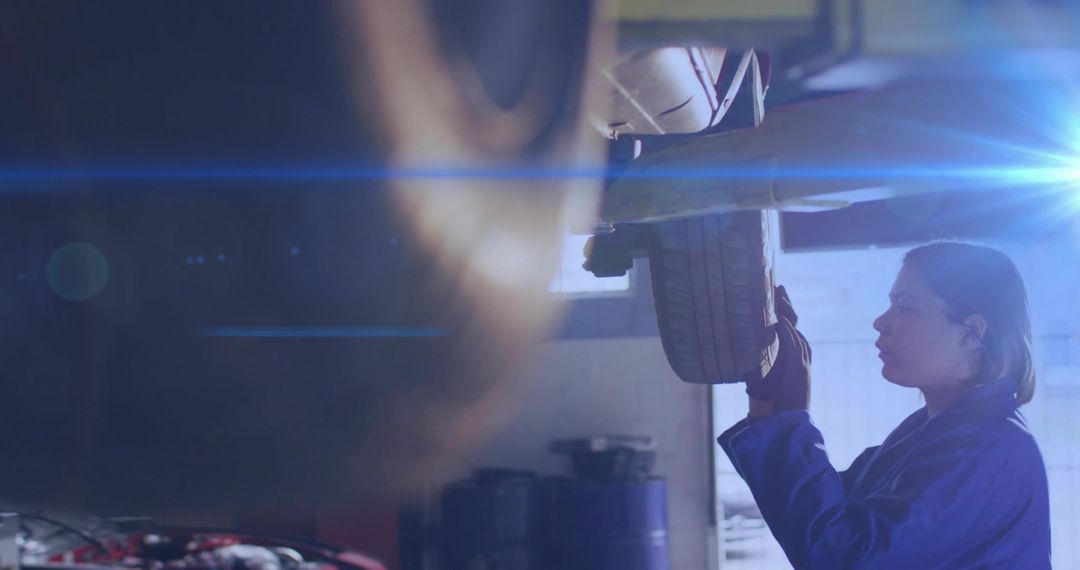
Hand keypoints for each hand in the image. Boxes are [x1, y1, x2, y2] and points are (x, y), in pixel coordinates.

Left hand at [745, 285, 811, 414]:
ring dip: (787, 314)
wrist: (790, 422)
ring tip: (777, 296)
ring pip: (795, 332)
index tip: (775, 297)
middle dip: (787, 306)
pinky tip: (779, 322)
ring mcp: (802, 364)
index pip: (792, 330)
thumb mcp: (773, 381)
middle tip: (778, 287)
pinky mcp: (799, 371)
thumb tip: (749, 359)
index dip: (784, 313)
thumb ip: (765, 368)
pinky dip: (787, 333)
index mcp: (797, 360)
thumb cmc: (778, 405)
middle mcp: (802, 359)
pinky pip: (794, 347)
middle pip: (795, 325)